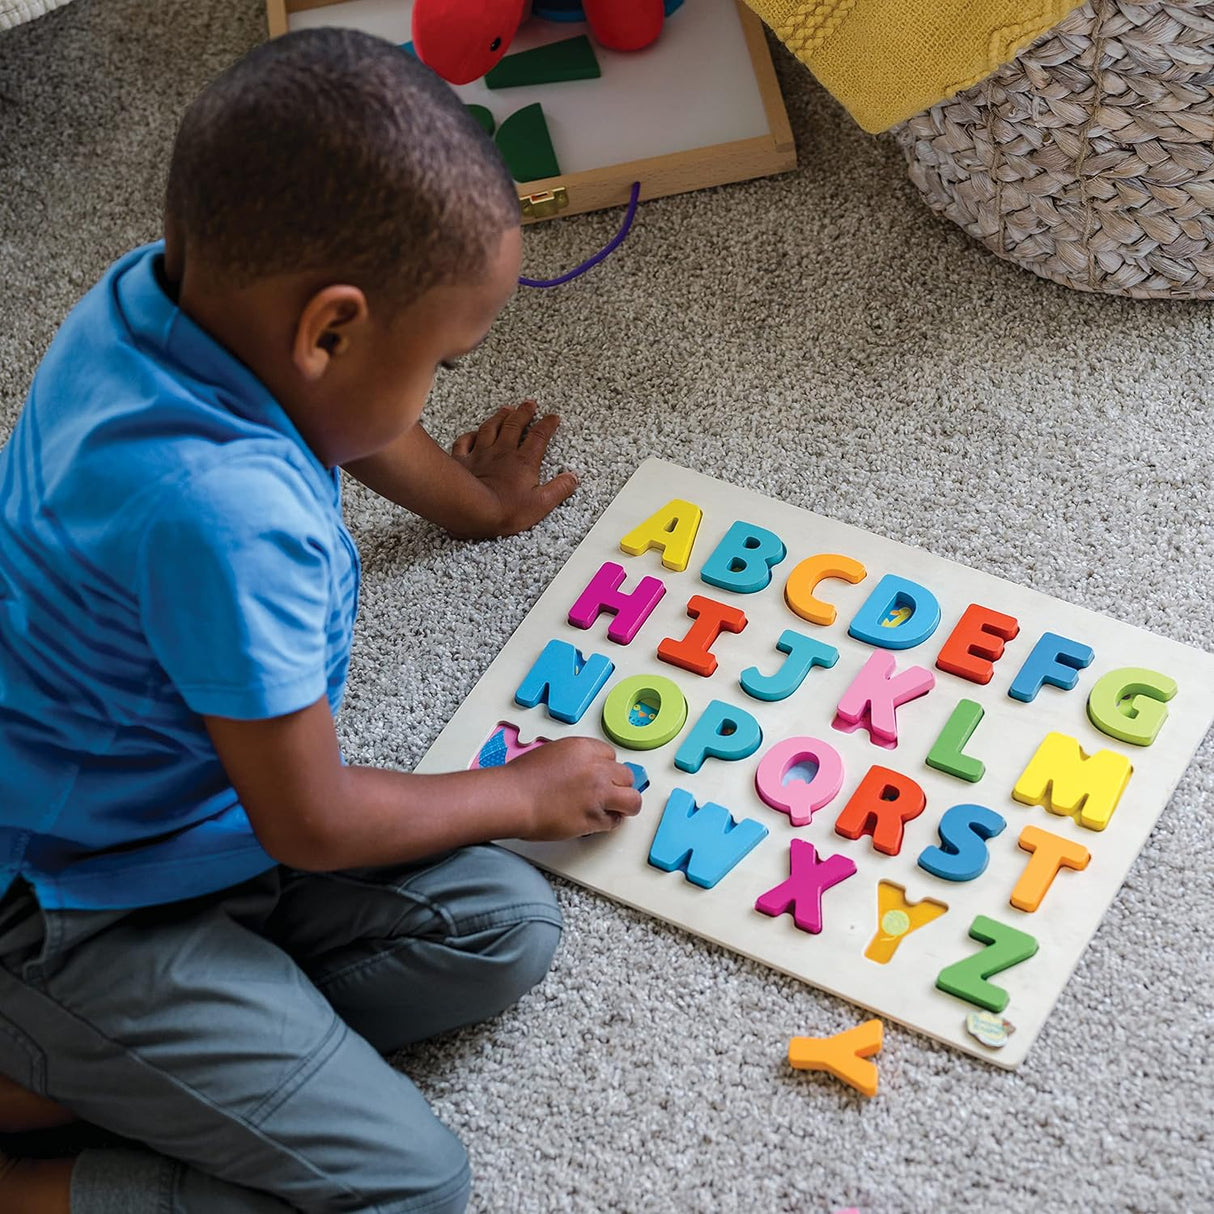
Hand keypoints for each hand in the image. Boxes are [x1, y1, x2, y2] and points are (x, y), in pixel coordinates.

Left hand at [450, 400, 577, 536]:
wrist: (472, 511)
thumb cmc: (505, 510)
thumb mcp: (541, 504)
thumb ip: (558, 489)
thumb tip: (572, 479)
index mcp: (523, 461)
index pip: (539, 436)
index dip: (548, 424)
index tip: (553, 418)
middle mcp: (502, 452)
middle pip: (514, 425)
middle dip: (523, 413)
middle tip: (529, 404)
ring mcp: (481, 454)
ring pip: (491, 428)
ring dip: (500, 417)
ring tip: (506, 409)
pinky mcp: (463, 461)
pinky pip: (464, 442)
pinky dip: (469, 435)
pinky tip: (473, 432)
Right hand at [506, 737, 642, 839]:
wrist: (513, 798)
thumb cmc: (522, 778)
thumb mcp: (552, 752)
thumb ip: (575, 760)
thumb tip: (583, 771)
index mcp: (584, 748)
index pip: (612, 756)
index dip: (607, 769)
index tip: (603, 777)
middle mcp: (596, 769)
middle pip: (627, 776)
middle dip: (619, 786)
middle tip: (610, 794)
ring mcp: (598, 794)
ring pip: (632, 801)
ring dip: (625, 805)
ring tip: (615, 810)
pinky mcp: (594, 818)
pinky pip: (614, 822)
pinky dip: (608, 823)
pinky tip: (596, 821)